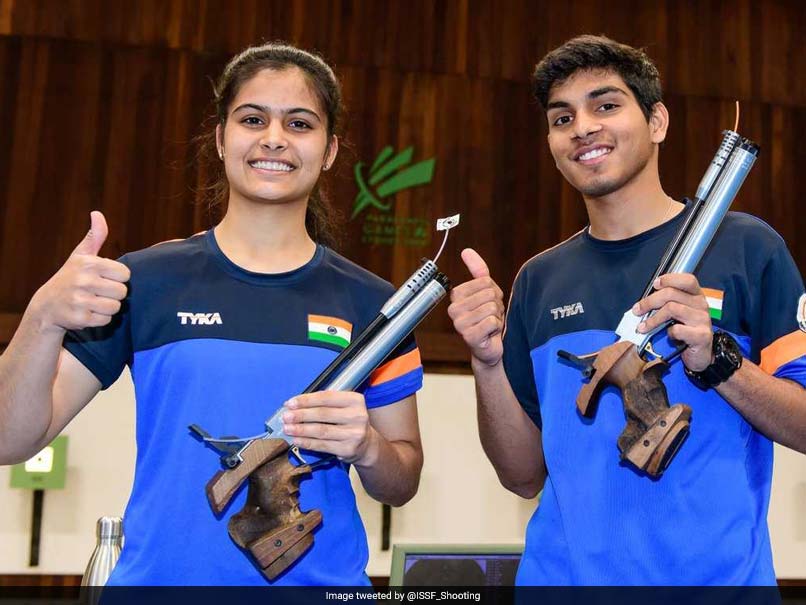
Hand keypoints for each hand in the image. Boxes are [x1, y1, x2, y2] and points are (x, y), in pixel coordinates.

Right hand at [30, 211, 130, 333]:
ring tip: (92, 302)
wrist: (47, 306)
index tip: (103, 278)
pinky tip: (87, 312)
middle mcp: (84, 281)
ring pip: (115, 307)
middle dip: (113, 294)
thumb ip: (94, 236)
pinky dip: (99, 319)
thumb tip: (97, 214)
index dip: (117, 278)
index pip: (125, 274)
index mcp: (89, 264)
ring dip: (107, 307)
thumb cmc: (70, 277)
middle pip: (122, 292)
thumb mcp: (81, 255)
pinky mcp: (80, 318)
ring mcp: (81, 300)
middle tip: (97, 292)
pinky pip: (106, 320)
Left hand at [281, 391, 375, 463]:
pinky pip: (322, 445)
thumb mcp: (343, 407)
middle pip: (323, 414)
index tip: (290, 403)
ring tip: (287, 428)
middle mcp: (357, 416)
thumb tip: (295, 405)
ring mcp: (354, 434)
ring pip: (321, 430)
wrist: (366, 444)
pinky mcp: (348, 449)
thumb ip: (324, 403)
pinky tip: (296, 440)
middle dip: (301, 415)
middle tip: (286, 416)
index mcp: (355, 400)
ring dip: (301, 429)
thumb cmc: (347, 421)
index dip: (306, 400)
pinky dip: (307, 442)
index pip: (326, 398)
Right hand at [447, 248, 505, 366]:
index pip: (485, 281)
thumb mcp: (486, 291)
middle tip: (490, 316)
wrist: (491, 346)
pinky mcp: (468, 336)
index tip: (488, 303)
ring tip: (490, 324)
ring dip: (497, 317)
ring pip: (491, 307)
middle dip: (497, 305)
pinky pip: (491, 322)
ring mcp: (459, 323)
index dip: (493, 292)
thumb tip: (466, 251)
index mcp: (456, 295)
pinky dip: (496, 328)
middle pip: (489, 294)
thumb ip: (477, 270)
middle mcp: (453, 309)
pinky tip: (490, 334)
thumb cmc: (488, 317)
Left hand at [634, 273, 713, 371]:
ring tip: (643, 328)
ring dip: (653, 319)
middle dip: (649, 301)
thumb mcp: (676, 315)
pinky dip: (668, 332)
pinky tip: (668, 336)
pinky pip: (678, 329)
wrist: (700, 355)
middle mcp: (701, 304)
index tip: (654, 284)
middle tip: (637, 311)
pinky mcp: (702, 335)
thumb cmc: (685, 331)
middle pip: (671, 294)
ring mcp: (703, 319)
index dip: (670, 279)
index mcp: (695, 296)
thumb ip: (664, 305)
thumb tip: (641, 305)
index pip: (687, 280)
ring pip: (672, 309)